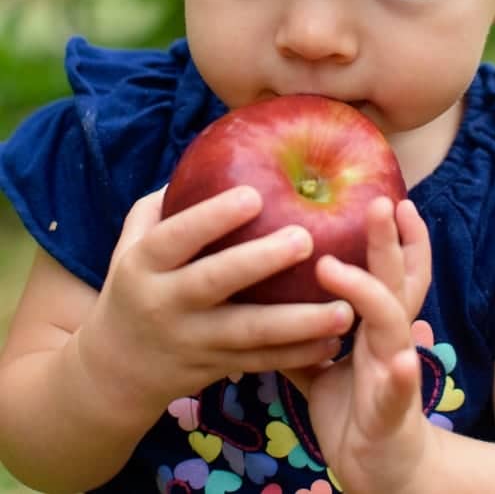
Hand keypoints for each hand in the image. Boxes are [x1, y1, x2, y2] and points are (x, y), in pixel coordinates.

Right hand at [76, 186, 354, 425]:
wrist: (116, 370)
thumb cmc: (134, 286)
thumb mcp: (131, 244)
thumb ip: (163, 205)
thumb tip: (212, 156)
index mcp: (143, 266)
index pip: (175, 238)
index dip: (212, 217)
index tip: (253, 194)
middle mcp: (165, 305)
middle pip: (214, 283)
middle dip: (260, 261)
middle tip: (305, 239)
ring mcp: (193, 342)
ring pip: (248, 334)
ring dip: (298, 323)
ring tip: (345, 308)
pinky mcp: (216, 370)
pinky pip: (261, 363)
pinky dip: (299, 355)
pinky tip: (336, 342)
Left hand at [286, 197, 433, 493]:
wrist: (382, 469)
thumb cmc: (353, 404)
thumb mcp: (323, 356)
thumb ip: (306, 322)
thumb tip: (267, 288)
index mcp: (375, 322)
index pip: (391, 268)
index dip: (394, 234)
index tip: (388, 194)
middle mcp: (391, 337)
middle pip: (395, 280)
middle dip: (388, 242)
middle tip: (379, 202)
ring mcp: (395, 371)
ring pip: (393, 324)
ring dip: (372, 293)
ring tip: (338, 269)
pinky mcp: (393, 411)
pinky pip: (397, 392)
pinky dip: (400, 375)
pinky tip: (400, 360)